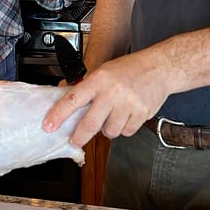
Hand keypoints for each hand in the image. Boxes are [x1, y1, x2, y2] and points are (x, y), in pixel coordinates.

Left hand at [42, 53, 171, 147]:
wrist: (160, 68)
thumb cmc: (129, 69)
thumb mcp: (103, 70)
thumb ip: (86, 86)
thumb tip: (65, 97)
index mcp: (99, 80)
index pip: (72, 99)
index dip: (58, 115)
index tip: (49, 126)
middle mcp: (112, 93)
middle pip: (90, 124)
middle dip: (79, 137)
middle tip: (75, 141)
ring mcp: (127, 104)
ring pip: (109, 131)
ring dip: (107, 129)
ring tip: (112, 116)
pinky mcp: (141, 114)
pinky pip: (126, 132)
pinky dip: (124, 128)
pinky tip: (127, 116)